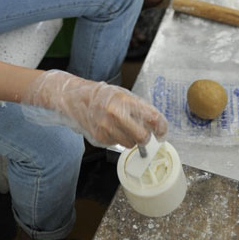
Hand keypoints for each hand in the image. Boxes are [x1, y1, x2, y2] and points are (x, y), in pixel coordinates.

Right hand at [21, 70, 167, 147]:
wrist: (76, 98)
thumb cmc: (103, 95)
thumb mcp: (123, 95)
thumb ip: (140, 108)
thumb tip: (157, 125)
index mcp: (124, 99)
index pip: (152, 117)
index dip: (161, 127)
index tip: (162, 132)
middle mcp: (115, 114)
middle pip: (142, 137)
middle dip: (146, 137)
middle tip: (144, 134)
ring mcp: (106, 127)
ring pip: (131, 144)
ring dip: (131, 139)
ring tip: (123, 127)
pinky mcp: (99, 138)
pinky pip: (117, 144)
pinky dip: (117, 139)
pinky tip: (111, 129)